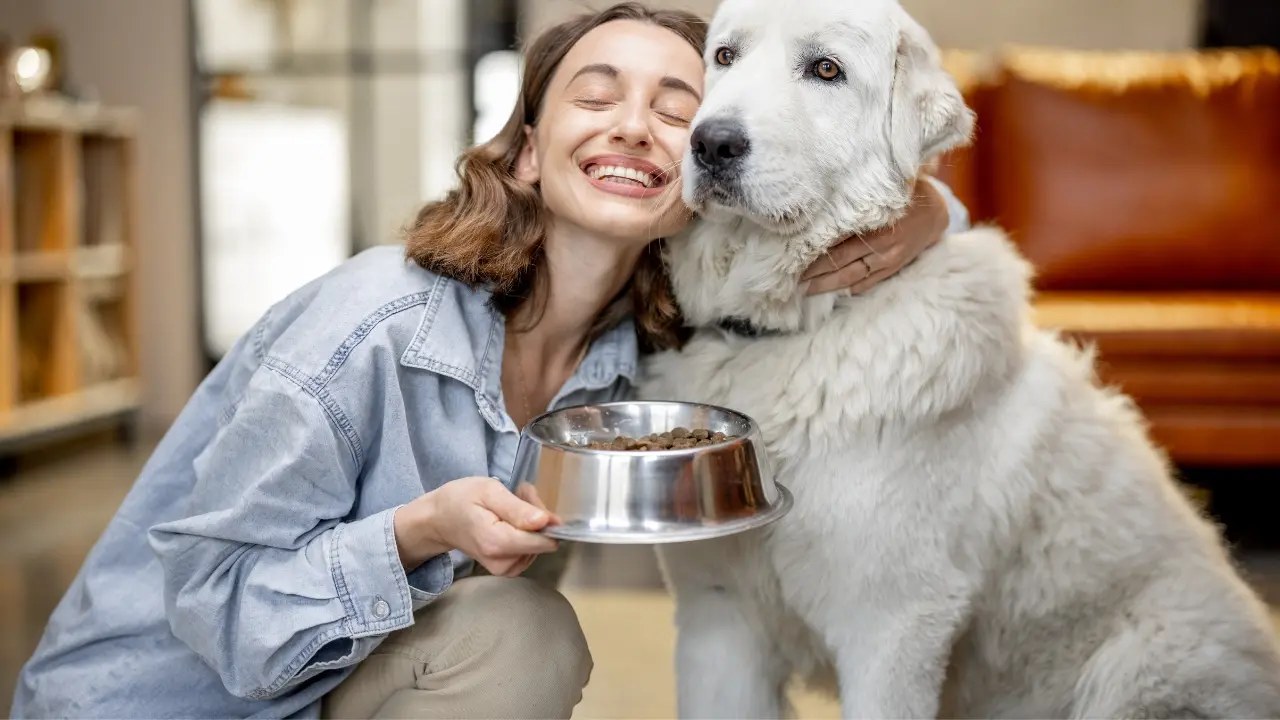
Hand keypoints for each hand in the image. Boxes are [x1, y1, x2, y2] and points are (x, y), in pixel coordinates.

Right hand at [393, 477, 559, 577]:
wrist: (439, 520)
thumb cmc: (461, 500)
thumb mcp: (489, 492)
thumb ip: (518, 509)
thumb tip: (547, 522)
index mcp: (497, 543)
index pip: (542, 540)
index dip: (545, 518)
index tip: (528, 499)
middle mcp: (503, 563)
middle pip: (542, 540)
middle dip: (535, 514)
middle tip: (515, 495)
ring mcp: (506, 569)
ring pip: (539, 543)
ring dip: (530, 520)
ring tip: (508, 505)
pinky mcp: (509, 569)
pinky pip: (532, 549)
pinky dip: (526, 531)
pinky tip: (510, 519)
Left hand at [802, 177, 949, 295]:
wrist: (935, 212)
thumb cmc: (902, 195)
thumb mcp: (881, 192)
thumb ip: (854, 199)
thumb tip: (820, 204)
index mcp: (873, 223)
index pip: (836, 242)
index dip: (813, 253)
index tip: (791, 258)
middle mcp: (879, 244)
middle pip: (838, 263)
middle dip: (813, 273)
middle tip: (790, 280)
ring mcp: (887, 260)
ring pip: (850, 277)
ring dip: (827, 285)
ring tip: (805, 291)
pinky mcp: (893, 268)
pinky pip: (868, 282)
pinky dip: (850, 288)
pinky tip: (833, 293)